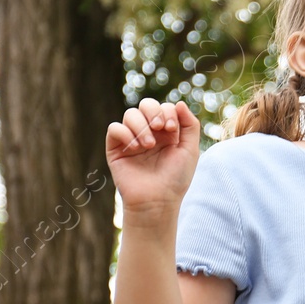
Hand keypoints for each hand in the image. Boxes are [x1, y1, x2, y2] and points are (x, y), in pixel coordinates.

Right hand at [105, 98, 200, 220]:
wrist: (157, 201)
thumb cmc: (175, 179)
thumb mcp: (190, 150)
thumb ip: (190, 125)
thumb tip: (178, 102)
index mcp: (166, 132)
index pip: (164, 107)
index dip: (167, 112)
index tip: (171, 129)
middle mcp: (148, 133)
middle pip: (146, 104)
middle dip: (153, 111)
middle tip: (160, 128)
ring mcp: (131, 140)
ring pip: (130, 114)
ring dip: (141, 126)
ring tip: (148, 145)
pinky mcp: (116, 149)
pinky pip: (114, 128)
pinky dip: (125, 133)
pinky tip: (135, 147)